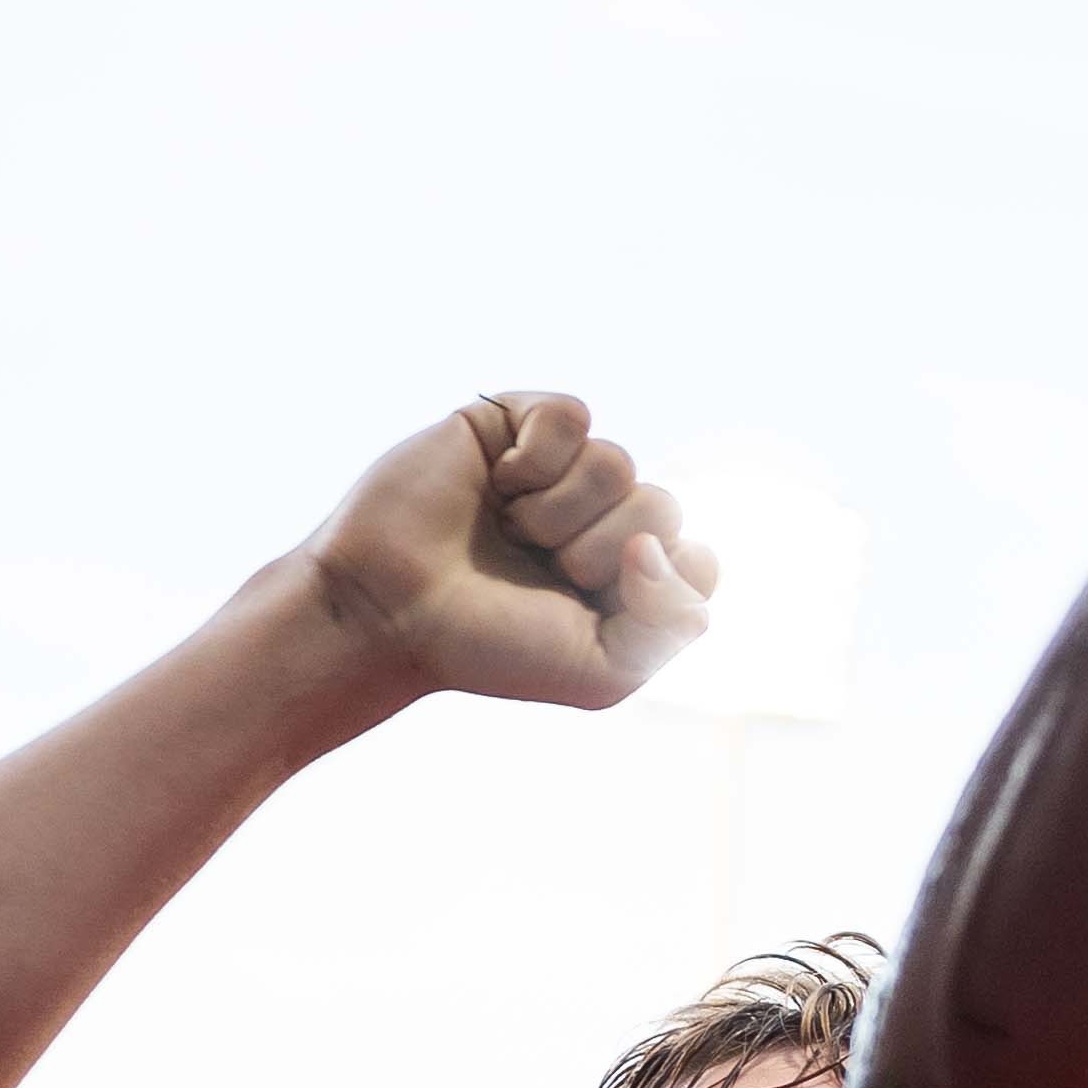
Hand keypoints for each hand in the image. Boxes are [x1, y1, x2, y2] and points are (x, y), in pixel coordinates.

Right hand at [301, 394, 719, 708]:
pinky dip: (539, 457)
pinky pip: (573, 416)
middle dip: (599, 550)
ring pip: (618, 463)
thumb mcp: (602, 671)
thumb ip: (670, 627)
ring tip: (510, 531)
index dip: (656, 582)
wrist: (389, 612)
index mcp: (628, 577)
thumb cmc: (488, 647)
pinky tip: (501, 484)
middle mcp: (600, 519)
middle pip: (663, 506)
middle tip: (540, 568)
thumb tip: (666, 546)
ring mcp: (559, 471)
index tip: (594, 601)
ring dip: (559, 511)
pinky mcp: (513, 425)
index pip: (698, 560)